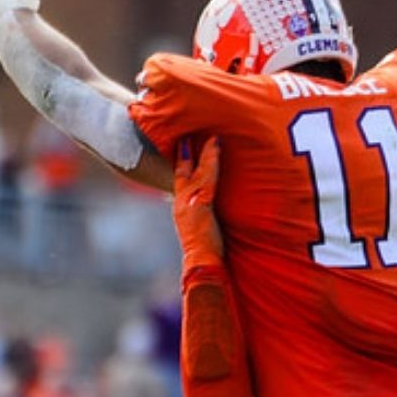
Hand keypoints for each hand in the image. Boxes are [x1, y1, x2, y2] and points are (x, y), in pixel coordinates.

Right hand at [172, 139, 223, 266]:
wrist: (201, 262)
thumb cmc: (205, 253)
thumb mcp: (201, 232)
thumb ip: (203, 219)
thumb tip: (209, 216)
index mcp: (180, 210)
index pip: (179, 182)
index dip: (181, 165)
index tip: (184, 149)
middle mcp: (180, 203)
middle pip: (182, 171)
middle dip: (185, 153)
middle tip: (187, 134)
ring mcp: (189, 201)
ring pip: (197, 170)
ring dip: (205, 151)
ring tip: (212, 136)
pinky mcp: (201, 202)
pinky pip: (207, 176)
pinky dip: (212, 160)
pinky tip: (216, 146)